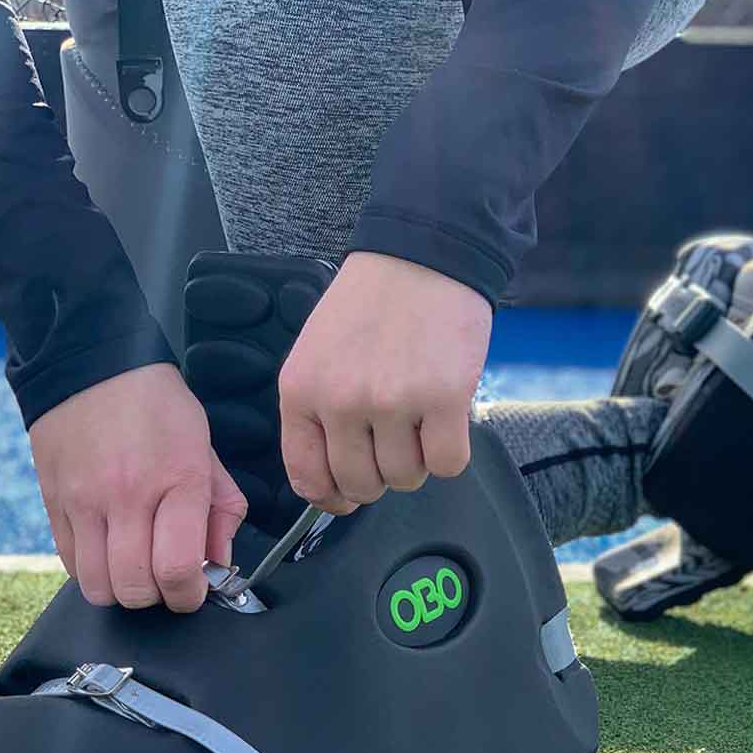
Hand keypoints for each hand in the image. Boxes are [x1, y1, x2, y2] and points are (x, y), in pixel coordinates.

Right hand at [29, 363, 247, 611]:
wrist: (93, 366)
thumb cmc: (159, 409)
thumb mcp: (207, 451)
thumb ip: (222, 511)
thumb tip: (219, 564)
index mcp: (177, 481)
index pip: (177, 568)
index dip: (189, 595)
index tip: (194, 590)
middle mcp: (127, 496)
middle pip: (134, 588)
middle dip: (157, 597)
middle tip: (166, 579)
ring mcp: (84, 502)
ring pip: (97, 586)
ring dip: (121, 589)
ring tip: (136, 568)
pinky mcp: (53, 503)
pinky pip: (70, 564)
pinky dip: (93, 571)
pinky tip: (109, 550)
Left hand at [277, 251, 491, 513]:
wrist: (422, 254)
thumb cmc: (371, 305)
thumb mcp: (317, 355)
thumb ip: (318, 413)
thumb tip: (335, 482)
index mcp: (302, 391)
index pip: (307, 477)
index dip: (332, 497)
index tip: (347, 495)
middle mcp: (342, 402)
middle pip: (361, 485)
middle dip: (380, 476)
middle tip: (393, 443)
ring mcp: (393, 402)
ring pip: (405, 478)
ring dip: (417, 461)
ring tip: (420, 421)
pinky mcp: (444, 399)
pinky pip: (446, 464)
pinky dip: (449, 454)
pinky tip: (446, 423)